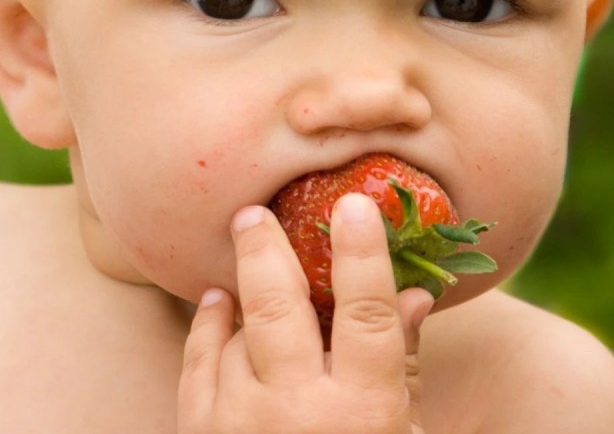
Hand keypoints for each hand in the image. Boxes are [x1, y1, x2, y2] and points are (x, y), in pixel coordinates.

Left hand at [179, 194, 434, 432]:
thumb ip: (403, 367)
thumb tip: (415, 293)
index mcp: (364, 414)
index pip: (364, 316)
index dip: (362, 254)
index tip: (356, 203)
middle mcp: (297, 414)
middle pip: (277, 306)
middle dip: (266, 249)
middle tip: (255, 209)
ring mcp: (241, 424)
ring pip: (235, 331)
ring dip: (240, 292)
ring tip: (246, 251)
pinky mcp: (201, 433)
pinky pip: (198, 361)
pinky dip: (208, 326)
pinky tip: (217, 303)